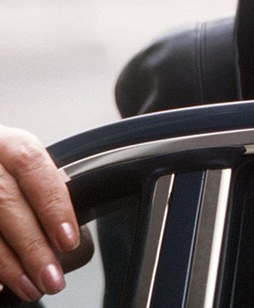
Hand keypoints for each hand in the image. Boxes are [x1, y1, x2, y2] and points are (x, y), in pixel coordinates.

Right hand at [0, 126, 79, 301]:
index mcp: (8, 143)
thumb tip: (68, 219)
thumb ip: (40, 183)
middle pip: (6, 202)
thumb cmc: (1, 167)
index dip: (52, 204)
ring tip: (30, 288)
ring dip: (7, 264)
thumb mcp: (19, 160)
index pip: (33, 167)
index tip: (68, 240)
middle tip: (52, 277)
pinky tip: (0, 285)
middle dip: (32, 245)